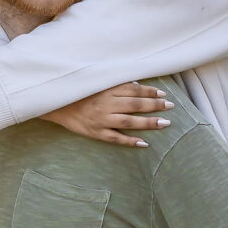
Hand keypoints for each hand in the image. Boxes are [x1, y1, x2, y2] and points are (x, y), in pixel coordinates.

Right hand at [41, 82, 173, 147]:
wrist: (56, 105)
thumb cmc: (79, 93)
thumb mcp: (97, 84)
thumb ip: (116, 84)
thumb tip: (138, 85)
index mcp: (106, 90)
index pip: (133, 90)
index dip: (150, 92)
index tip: (163, 94)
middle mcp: (106, 104)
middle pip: (135, 105)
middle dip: (155, 106)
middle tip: (170, 107)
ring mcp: (101, 120)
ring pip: (129, 121)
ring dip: (148, 123)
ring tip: (165, 123)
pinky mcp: (96, 132)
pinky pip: (116, 138)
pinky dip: (130, 141)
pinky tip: (144, 143)